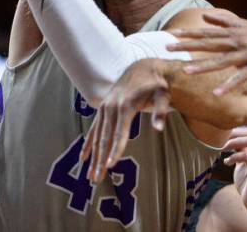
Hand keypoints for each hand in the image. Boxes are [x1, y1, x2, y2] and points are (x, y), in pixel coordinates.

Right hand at [79, 59, 172, 182]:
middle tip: (97, 178)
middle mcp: (111, 107)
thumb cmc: (156, 84)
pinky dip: (88, 143)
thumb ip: (161, 111)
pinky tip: (83, 158)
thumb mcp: (163, 94)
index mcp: (125, 105)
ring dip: (93, 156)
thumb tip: (159, 129)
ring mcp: (105, 107)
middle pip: (105, 137)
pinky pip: (94, 129)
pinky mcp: (103, 108)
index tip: (111, 165)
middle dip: (100, 159)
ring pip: (97, 136)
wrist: (143, 67)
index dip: (116, 149)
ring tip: (91, 175)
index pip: (120, 133)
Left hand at [168, 11, 246, 94]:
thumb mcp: (246, 27)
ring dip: (203, 67)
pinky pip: (240, 78)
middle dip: (188, 46)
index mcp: (236, 32)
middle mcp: (239, 40)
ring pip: (221, 61)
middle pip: (209, 44)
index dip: (190, 33)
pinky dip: (228, 86)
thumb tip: (205, 16)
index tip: (172, 34)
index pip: (208, 32)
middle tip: (168, 48)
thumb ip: (225, 21)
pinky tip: (216, 94)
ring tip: (185, 72)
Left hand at [225, 127, 246, 216]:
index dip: (236, 131)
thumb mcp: (243, 162)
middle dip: (233, 135)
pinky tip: (227, 162)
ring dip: (233, 143)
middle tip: (219, 140)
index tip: (222, 135)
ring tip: (222, 148)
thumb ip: (241, 149)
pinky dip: (234, 157)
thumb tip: (230, 136)